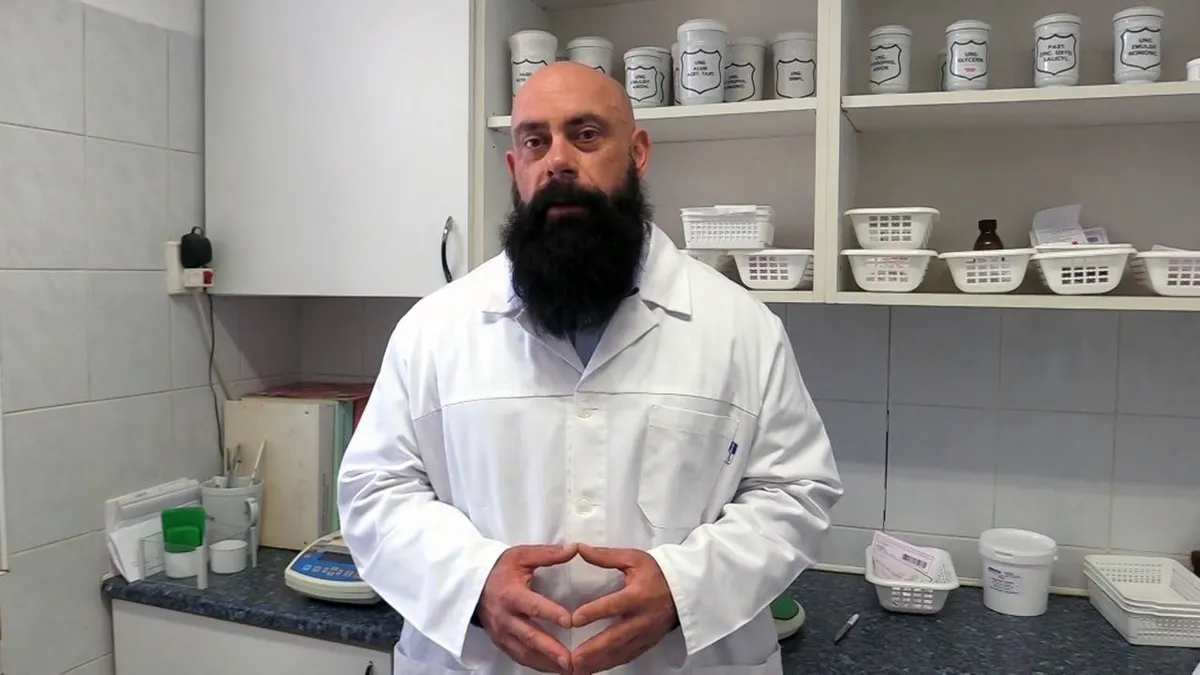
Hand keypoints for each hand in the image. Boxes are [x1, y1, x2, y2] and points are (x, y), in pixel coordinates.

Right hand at [477, 544, 577, 672]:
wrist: (470, 583)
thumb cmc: (500, 568)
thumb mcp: (521, 556)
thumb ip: (548, 554)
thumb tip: (575, 548)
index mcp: (511, 595)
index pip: (533, 606)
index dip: (552, 614)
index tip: (570, 622)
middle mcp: (505, 618)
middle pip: (530, 637)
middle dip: (551, 650)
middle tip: (570, 660)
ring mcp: (501, 633)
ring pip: (525, 653)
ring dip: (546, 663)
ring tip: (568, 669)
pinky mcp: (500, 642)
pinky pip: (519, 657)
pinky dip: (536, 665)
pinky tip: (553, 669)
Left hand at [569, 544, 678, 674]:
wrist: (685, 589)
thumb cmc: (656, 572)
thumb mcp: (633, 558)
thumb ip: (605, 556)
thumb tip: (579, 548)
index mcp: (639, 595)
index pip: (613, 605)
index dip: (594, 613)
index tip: (574, 620)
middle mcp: (643, 618)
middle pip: (616, 637)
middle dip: (593, 649)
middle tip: (572, 658)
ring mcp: (647, 634)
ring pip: (621, 652)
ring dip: (599, 662)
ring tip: (578, 669)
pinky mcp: (649, 643)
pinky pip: (628, 656)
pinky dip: (611, 664)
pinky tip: (595, 668)